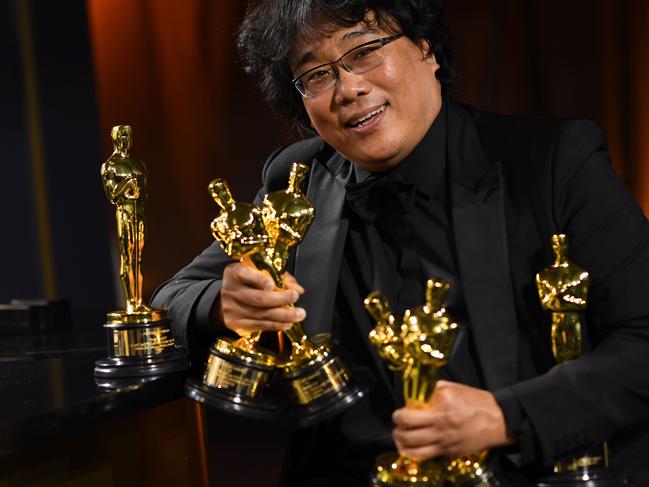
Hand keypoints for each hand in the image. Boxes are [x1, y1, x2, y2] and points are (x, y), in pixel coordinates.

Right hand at [214, 262, 305, 334]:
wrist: (226, 299)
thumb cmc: (249, 283)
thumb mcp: (261, 273)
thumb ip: (280, 278)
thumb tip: (298, 289)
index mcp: (235, 273)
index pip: (246, 274)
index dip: (259, 280)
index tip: (272, 285)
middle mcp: (231, 290)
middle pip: (258, 298)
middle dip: (281, 299)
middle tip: (295, 297)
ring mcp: (232, 309)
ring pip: (261, 314)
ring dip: (284, 316)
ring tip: (299, 315)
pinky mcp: (236, 323)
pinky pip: (259, 325)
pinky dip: (276, 325)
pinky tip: (287, 323)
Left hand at [392, 380, 513, 459]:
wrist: (499, 420)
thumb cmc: (477, 402)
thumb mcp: (454, 388)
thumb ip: (434, 391)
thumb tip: (418, 396)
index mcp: (442, 409)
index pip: (412, 412)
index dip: (401, 411)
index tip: (401, 410)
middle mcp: (441, 427)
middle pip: (408, 432)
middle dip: (397, 427)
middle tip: (397, 422)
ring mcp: (445, 442)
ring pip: (414, 448)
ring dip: (401, 442)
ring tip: (399, 436)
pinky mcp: (449, 452)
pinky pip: (425, 456)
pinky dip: (412, 454)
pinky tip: (408, 449)